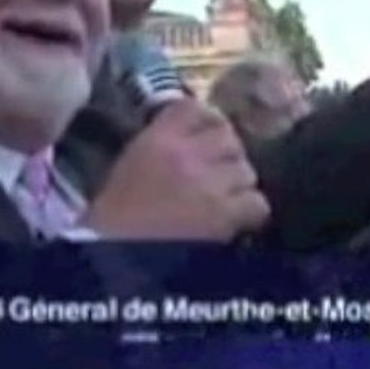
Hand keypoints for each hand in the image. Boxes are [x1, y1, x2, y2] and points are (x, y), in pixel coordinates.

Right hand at [81, 100, 269, 239]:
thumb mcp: (132, 163)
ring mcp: (209, 184)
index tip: (206, 135)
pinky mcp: (225, 216)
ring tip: (225, 199)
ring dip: (238, 184)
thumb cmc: (115, 216)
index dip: (206, 120)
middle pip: (228, 137)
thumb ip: (162, 142)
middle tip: (219, 171)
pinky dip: (250, 212)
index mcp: (158, 139)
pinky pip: (257, 202)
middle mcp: (187, 154)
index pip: (196, 108)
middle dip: (227, 153)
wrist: (113, 260)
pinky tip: (236, 220)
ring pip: (246, 170)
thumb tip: (194, 137)